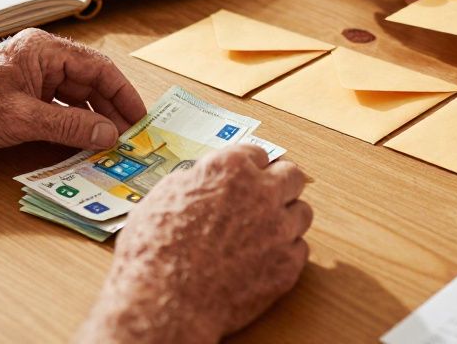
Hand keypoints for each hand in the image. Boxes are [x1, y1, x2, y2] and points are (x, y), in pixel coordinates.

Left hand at [0, 28, 145, 155]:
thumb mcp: (22, 119)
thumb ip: (69, 127)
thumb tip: (109, 135)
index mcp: (43, 50)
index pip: (98, 68)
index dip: (123, 94)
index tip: (140, 118)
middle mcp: (40, 60)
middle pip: (88, 83)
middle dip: (110, 110)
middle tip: (130, 137)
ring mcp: (29, 78)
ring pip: (73, 98)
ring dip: (91, 121)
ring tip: (111, 145)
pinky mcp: (18, 98)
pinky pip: (56, 110)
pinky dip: (71, 126)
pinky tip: (83, 144)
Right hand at [76, 145, 311, 343]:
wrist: (163, 302)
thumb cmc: (154, 251)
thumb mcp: (165, 196)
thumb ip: (198, 180)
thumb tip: (207, 178)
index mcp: (230, 170)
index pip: (258, 154)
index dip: (250, 167)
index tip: (248, 176)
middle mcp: (261, 193)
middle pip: (292, 176)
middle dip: (280, 184)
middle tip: (268, 197)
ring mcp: (278, 230)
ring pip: (302, 212)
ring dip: (286, 219)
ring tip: (265, 233)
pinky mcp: (287, 265)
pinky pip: (299, 250)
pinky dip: (283, 254)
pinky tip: (262, 261)